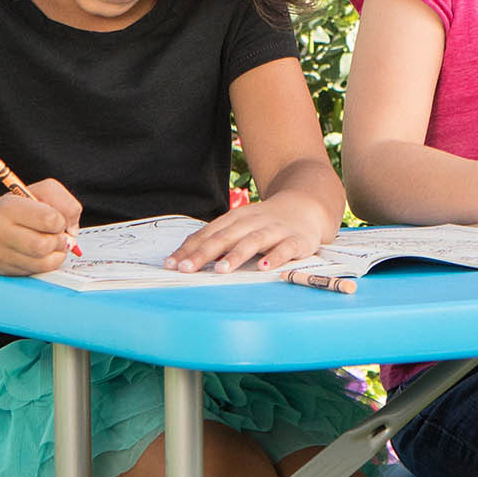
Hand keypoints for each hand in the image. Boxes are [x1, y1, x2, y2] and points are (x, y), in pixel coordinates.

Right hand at [0, 177, 81, 275]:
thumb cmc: (23, 207)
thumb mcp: (44, 192)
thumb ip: (66, 203)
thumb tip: (72, 231)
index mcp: (8, 207)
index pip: (48, 219)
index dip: (60, 221)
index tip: (57, 220)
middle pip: (44, 245)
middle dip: (59, 241)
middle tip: (58, 235)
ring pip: (42, 263)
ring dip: (57, 254)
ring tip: (53, 244)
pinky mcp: (3, 268)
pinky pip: (37, 272)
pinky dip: (48, 263)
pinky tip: (43, 253)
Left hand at [163, 191, 331, 272]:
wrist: (306, 206)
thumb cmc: (265, 223)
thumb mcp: (240, 226)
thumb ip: (218, 240)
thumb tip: (185, 259)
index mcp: (235, 219)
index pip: (208, 234)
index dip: (189, 249)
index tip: (171, 264)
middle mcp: (253, 223)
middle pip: (225, 237)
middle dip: (204, 253)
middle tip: (187, 269)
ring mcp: (275, 230)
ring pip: (253, 242)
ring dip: (236, 255)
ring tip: (221, 270)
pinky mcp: (297, 240)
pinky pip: (285, 249)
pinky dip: (275, 257)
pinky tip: (264, 268)